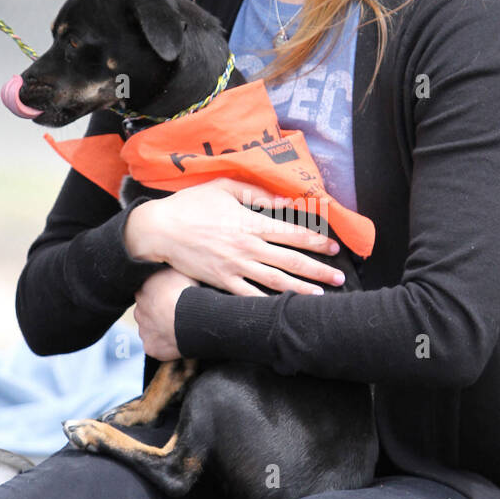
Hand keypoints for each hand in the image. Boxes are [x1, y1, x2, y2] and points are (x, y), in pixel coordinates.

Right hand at [126, 178, 345, 297]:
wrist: (159, 230)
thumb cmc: (191, 205)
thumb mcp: (223, 188)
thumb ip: (257, 194)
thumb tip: (286, 199)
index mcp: (249, 223)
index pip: (291, 233)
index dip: (315, 240)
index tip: (333, 247)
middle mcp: (246, 247)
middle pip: (290, 260)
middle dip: (318, 269)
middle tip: (339, 276)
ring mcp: (234, 267)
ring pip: (275, 281)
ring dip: (301, 289)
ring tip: (322, 296)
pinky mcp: (221, 282)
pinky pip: (249, 296)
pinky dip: (268, 304)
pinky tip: (284, 310)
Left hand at [132, 267, 198, 359]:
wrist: (192, 318)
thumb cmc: (188, 291)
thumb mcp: (178, 269)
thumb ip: (169, 269)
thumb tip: (168, 264)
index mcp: (143, 289)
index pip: (146, 290)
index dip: (159, 293)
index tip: (171, 295)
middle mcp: (139, 310)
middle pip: (146, 311)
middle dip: (158, 312)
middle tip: (177, 312)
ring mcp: (144, 330)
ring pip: (150, 329)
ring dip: (161, 329)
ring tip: (181, 327)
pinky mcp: (150, 347)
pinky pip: (157, 346)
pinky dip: (166, 345)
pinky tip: (180, 340)